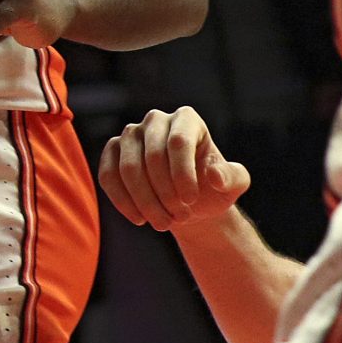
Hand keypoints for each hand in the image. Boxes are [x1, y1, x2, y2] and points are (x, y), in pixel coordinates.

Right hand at [97, 106, 251, 231]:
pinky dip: (123, 202)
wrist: (189, 201)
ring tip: (164, 223)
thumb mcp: (233, 185)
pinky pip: (108, 176)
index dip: (183, 174)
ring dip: (146, 202)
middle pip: (152, 156)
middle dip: (165, 193)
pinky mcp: (111, 152)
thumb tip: (214, 175)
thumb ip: (232, 177)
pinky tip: (140, 219)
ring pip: (128, 169)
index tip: (191, 200)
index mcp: (187, 119)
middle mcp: (155, 120)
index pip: (179, 142)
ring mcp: (130, 135)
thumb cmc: (213, 188)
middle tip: (181, 217)